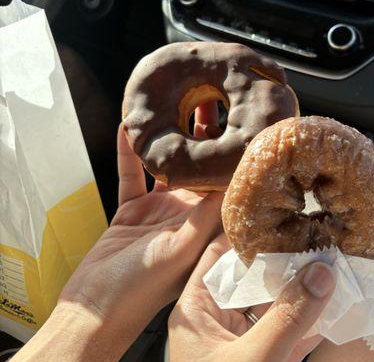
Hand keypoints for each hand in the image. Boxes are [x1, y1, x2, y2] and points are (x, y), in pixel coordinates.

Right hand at [11, 103, 223, 361]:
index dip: (232, 157)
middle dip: (203, 140)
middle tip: (208, 105)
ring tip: (173, 109)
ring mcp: (158, 212)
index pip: (224, 186)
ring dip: (168, 141)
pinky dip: (129, 154)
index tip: (239, 127)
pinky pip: (131, 175)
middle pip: (198, 170)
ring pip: (165, 168)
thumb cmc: (139, 292)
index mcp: (204, 229)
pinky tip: (128, 130)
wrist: (94, 307)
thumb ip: (205, 216)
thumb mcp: (180, 250)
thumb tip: (231, 179)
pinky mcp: (132, 210)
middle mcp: (186, 217)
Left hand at [169, 234, 335, 361]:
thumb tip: (322, 272)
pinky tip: (331, 303)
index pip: (218, 257)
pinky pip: (283, 329)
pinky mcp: (260, 356)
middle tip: (314, 238)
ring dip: (299, 289)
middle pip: (250, 278)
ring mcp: (239, 339)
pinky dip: (306, 318)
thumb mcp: (253, 361)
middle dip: (283, 262)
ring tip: (328, 263)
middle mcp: (214, 320)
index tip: (280, 218)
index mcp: (195, 310)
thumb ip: (288, 318)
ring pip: (270, 303)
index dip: (247, 236)